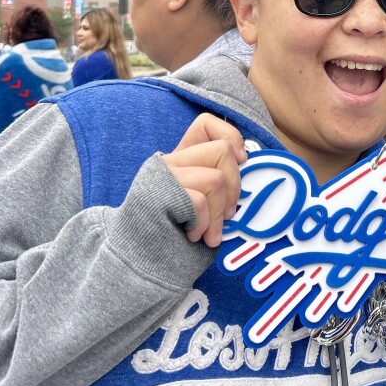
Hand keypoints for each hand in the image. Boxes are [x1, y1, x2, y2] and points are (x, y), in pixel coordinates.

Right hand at [160, 115, 247, 248]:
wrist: (139, 262)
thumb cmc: (176, 236)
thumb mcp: (200, 202)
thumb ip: (216, 180)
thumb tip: (246, 166)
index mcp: (180, 159)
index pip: (206, 123)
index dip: (230, 136)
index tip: (241, 161)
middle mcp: (169, 162)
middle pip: (222, 151)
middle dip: (235, 186)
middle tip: (228, 215)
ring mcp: (162, 176)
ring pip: (216, 180)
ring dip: (218, 215)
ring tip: (207, 234)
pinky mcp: (157, 194)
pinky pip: (200, 202)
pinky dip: (203, 226)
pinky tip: (191, 236)